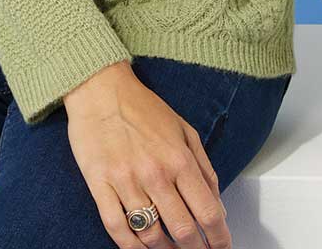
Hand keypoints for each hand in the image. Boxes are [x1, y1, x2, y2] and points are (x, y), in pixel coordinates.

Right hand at [63, 60, 231, 248]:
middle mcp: (155, 173)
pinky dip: (130, 247)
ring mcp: (126, 181)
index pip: (208, 212)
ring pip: (150, 235)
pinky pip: (116, 228)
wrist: (100, 89)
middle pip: (182, 230)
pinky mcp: (100, 185)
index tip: (222, 246)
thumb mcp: (184, 129)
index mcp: (179, 158)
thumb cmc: (141, 107)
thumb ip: (204, 168)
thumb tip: (217, 204)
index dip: (219, 238)